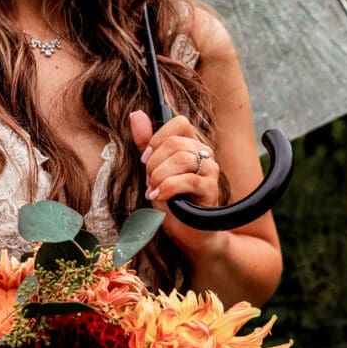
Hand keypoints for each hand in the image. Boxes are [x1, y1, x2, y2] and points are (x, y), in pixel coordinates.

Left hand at [129, 111, 223, 252]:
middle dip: (153, 163)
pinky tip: (159, 197)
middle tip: (149, 181)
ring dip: (159, 177)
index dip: (157, 138)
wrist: (188, 233)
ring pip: (180, 159)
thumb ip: (146, 143)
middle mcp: (204, 153)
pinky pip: (187, 180)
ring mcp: (210, 170)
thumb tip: (136, 114)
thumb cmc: (171, 201)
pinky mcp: (211, 189)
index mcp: (192, 144)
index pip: (179, 122)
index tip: (145, 159)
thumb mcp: (153, 170)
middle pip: (175, 143)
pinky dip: (167, 188)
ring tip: (154, 190)